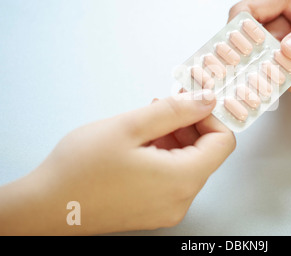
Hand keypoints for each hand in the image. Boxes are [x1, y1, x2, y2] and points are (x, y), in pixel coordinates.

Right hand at [0, 90, 235, 234]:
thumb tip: (207, 101)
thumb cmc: (79, 169)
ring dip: (174, 139)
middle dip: (188, 125)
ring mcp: (167, 210)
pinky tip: (140, 145)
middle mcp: (180, 200)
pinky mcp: (154, 212)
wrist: (45, 206)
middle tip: (161, 108)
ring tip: (144, 126)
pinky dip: (164, 157)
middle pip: (205, 154)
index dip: (210, 117)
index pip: (223, 143)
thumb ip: (175, 110)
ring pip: (188, 164)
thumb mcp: (130, 126)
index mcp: (181, 180)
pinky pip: (173, 179)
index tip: (190, 103)